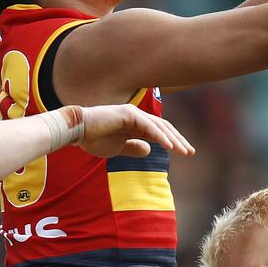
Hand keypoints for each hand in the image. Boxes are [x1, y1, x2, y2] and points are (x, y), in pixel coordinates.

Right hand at [77, 104, 194, 158]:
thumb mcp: (118, 148)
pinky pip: (148, 127)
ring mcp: (133, 113)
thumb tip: (148, 150)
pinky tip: (169, 146)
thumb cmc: (93, 139)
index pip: (160, 132)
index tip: (186, 153)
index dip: (173, 142)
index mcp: (135, 124)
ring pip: (159, 127)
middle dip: (178, 140)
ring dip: (173, 140)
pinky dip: (160, 136)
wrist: (76, 131)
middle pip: (164, 128)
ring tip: (184, 151)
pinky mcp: (128, 114)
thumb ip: (133, 148)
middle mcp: (137, 116)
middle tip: (190, 152)